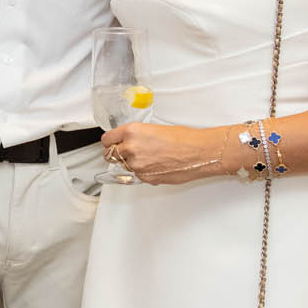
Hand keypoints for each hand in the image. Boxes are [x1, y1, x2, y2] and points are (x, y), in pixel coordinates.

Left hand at [100, 122, 237, 183]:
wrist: (200, 152)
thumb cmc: (185, 139)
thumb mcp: (154, 129)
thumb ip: (136, 136)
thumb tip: (128, 141)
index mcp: (132, 132)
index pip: (107, 139)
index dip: (110, 141)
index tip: (111, 143)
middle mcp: (131, 148)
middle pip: (110, 154)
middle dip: (116, 153)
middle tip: (126, 152)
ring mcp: (137, 165)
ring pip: (123, 166)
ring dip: (130, 163)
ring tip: (148, 158)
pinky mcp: (145, 177)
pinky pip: (136, 175)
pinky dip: (142, 171)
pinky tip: (155, 165)